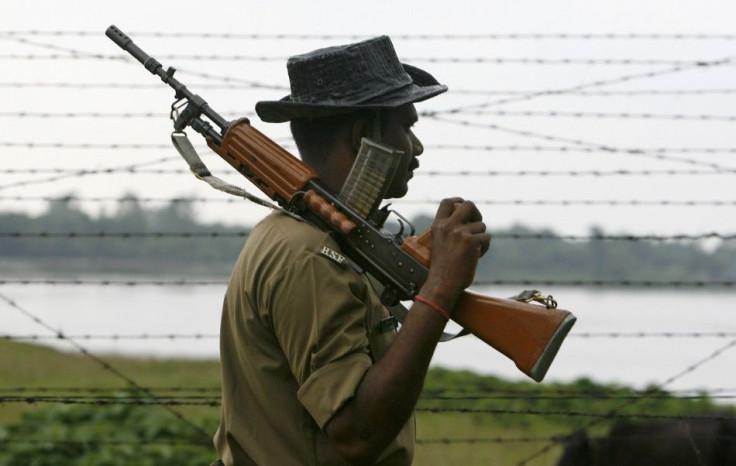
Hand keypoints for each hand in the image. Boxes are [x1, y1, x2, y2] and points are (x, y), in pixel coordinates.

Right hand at [420, 197, 490, 312]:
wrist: (442, 284)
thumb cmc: (442, 269)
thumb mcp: (439, 244)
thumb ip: (449, 231)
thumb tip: (469, 222)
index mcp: (438, 226)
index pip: (447, 202)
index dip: (458, 200)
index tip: (463, 205)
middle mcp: (448, 226)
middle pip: (468, 205)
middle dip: (477, 213)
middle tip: (477, 225)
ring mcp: (459, 232)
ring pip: (481, 225)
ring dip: (481, 237)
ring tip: (473, 251)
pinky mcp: (470, 241)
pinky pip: (486, 237)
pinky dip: (485, 248)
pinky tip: (477, 256)